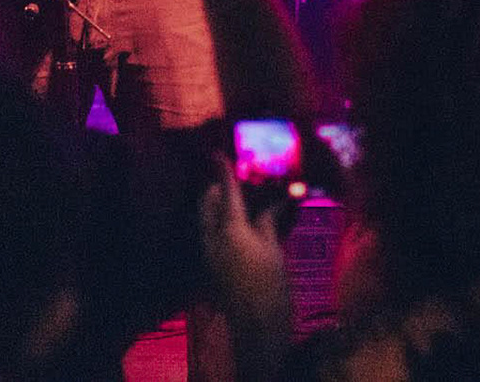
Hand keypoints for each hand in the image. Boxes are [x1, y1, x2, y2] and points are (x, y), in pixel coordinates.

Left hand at [199, 168, 292, 332]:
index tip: (217, 152)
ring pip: (206, 218)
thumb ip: (267, 222)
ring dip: (217, 206)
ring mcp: (208, 253)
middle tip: (233, 181)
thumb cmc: (271, 286)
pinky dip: (219, 224)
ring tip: (236, 202)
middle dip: (217, 188)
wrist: (256, 327)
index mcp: (230, 229)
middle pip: (208, 202)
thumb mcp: (274, 250)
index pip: (226, 191)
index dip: (222, 170)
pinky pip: (209, 234)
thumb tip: (271, 204)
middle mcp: (212, 237)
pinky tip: (236, 227)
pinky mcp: (210, 266)